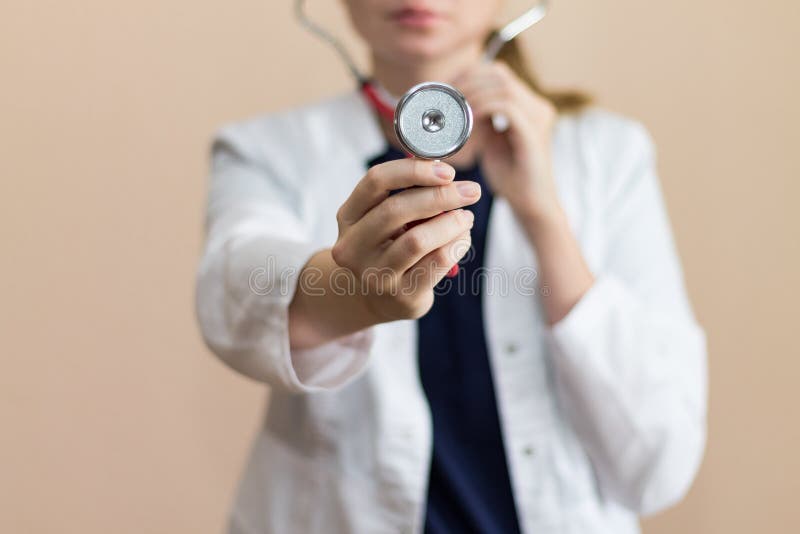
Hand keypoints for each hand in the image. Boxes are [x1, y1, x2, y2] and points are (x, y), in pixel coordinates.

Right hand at [331, 158, 479, 320]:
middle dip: (441, 196)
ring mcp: (375, 274)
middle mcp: (353, 246)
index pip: (375, 181)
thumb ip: (406, 196)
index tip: (447, 171)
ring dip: (451, 223)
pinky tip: (463, 237)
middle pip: (396, 209)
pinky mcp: (401, 295)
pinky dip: (457, 244)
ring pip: (418, 239)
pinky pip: (437, 262)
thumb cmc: (388, 248)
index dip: (413, 170)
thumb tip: (446, 175)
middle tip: (470, 191)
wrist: (378, 299)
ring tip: (466, 217)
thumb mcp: (384, 220)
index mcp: (348, 217)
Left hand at [455, 61, 561, 223]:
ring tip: (452, 112)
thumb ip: (478, 120)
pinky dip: (482, 110)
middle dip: (466, 82)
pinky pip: (506, 108)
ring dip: (472, 96)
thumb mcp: (489, 141)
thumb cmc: (509, 177)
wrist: (531, 205)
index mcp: (529, 105)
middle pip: (499, 74)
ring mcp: (538, 118)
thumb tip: (450, 105)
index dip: (468, 75)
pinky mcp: (533, 134)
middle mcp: (537, 106)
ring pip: (502, 87)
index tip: (444, 89)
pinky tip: (465, 124)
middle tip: (443, 99)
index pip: (497, 73)